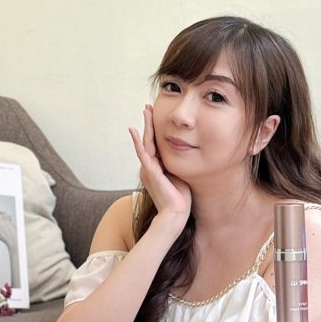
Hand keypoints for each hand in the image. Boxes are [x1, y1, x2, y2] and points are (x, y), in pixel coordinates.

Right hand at [129, 104, 191, 225]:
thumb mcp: (179, 176)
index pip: (154, 144)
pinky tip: (134, 131)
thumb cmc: (180, 199)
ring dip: (145, 126)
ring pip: (145, 143)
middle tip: (148, 107)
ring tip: (145, 111)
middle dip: (149, 123)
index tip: (155, 115)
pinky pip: (143, 154)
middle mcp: (149, 167)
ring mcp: (148, 169)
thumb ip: (177, 165)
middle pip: (148, 140)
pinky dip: (138, 142)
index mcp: (155, 168)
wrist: (175, 214)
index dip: (154, 130)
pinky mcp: (150, 172)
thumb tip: (185, 154)